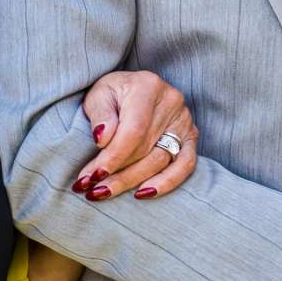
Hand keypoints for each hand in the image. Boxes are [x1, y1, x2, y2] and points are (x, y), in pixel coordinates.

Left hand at [73, 70, 199, 201]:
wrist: (132, 88)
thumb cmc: (113, 93)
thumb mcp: (99, 94)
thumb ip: (100, 114)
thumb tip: (102, 139)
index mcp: (148, 87)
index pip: (133, 131)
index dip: (114, 156)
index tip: (93, 175)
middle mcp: (172, 102)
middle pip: (145, 149)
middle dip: (116, 173)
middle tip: (91, 190)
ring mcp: (184, 120)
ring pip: (161, 161)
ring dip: (132, 181)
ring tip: (105, 192)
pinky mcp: (190, 136)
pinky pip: (186, 165)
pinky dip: (166, 182)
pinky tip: (144, 193)